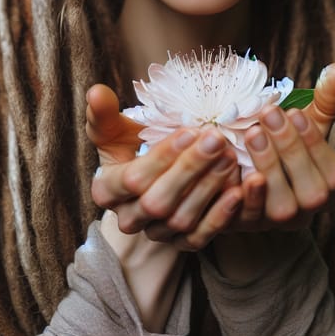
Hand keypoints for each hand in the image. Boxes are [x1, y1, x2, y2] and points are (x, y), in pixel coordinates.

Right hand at [86, 85, 242, 249]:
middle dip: (190, 169)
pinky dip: (220, 216)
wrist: (152, 176)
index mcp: (106, 191)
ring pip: (181, 220)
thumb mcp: (116, 130)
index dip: (163, 156)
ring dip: (208, 188)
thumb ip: (104, 113)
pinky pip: (200, 238)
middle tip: (217, 139)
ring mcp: (155, 234)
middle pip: (158, 201)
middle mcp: (128, 219)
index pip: (133, 179)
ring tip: (229, 157)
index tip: (191, 130)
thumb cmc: (132, 147)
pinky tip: (238, 192)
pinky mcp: (181, 244)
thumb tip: (96, 91)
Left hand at [232, 62, 334, 229]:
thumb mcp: (306, 121)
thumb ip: (325, 98)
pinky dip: (243, 195)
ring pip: (281, 206)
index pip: (331, 170)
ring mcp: (277, 221)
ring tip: (251, 132)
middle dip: (290, 150)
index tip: (294, 112)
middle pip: (310, 191)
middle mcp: (307, 208)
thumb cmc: (282, 140)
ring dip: (268, 167)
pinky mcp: (246, 225)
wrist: (242, 167)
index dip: (313, 142)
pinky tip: (233, 165)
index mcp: (327, 182)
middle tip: (269, 114)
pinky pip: (247, 218)